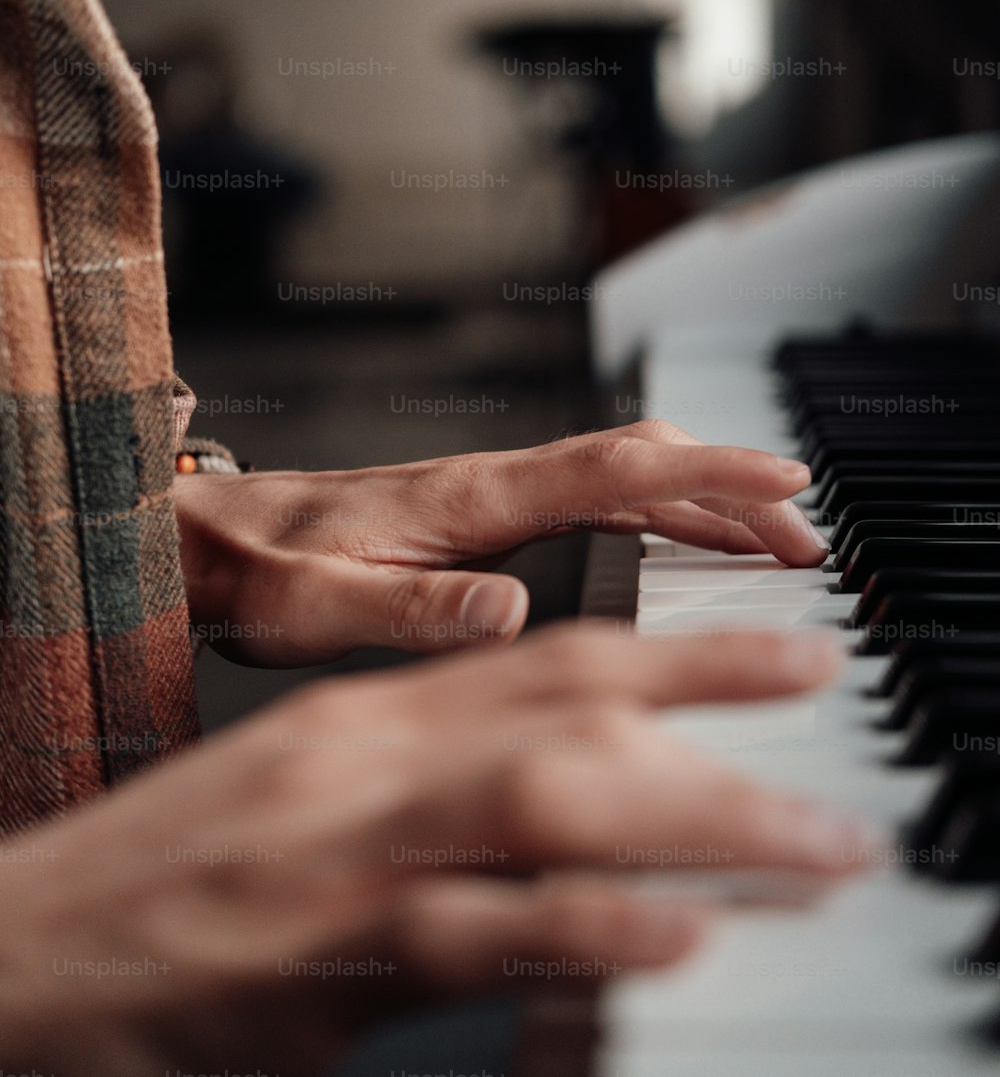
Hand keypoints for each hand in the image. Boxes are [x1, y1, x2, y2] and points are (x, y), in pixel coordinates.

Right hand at [0, 625, 873, 1076]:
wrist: (26, 944)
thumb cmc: (176, 877)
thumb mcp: (313, 799)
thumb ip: (437, 785)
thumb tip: (572, 801)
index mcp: (368, 720)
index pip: (549, 654)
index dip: (678, 645)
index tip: (784, 649)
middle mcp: (369, 763)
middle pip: (566, 699)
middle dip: (713, 688)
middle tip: (825, 696)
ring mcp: (350, 855)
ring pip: (548, 799)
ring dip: (696, 813)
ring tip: (811, 840)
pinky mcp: (324, 960)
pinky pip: (473, 932)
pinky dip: (581, 927)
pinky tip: (672, 932)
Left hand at [175, 419, 826, 663]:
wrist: (212, 541)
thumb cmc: (258, 575)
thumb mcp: (320, 611)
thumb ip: (417, 612)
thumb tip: (515, 610)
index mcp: (469, 501)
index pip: (612, 470)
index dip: (706, 472)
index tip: (781, 480)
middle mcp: (491, 484)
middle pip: (639, 464)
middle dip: (730, 488)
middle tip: (804, 534)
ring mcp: (491, 493)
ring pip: (623, 477)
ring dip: (703, 500)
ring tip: (771, 540)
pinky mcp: (483, 514)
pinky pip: (592, 498)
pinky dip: (656, 510)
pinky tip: (681, 539)